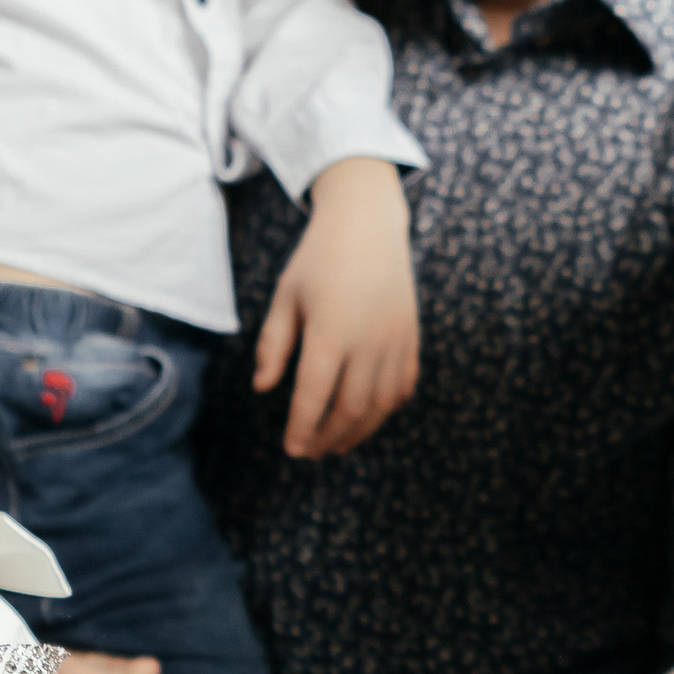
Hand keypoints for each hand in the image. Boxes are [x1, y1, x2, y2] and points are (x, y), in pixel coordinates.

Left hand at [256, 157, 419, 460]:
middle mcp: (367, 342)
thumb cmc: (318, 258)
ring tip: (337, 443)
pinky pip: (403, 385)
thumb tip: (262, 388)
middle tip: (310, 452)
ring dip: (358, 431)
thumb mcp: (285, 297)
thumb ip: (273, 345)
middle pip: (350, 409)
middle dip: (328, 437)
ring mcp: (394, 340)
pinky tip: (369, 415)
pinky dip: (387, 407)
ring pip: (380, 405)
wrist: (367, 222)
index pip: (313, 396)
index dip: (301, 428)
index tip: (291, 450)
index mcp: (330, 332)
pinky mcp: (411, 335)